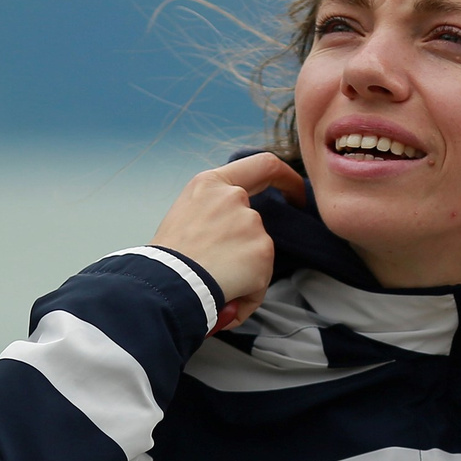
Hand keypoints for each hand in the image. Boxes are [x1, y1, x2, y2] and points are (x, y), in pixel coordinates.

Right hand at [149, 152, 307, 331]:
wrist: (164, 283)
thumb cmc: (166, 258)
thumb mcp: (184, 216)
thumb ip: (214, 212)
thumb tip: (231, 238)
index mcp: (210, 184)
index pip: (263, 165)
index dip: (286, 178)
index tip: (296, 193)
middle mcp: (233, 197)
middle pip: (255, 221)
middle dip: (247, 244)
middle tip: (229, 266)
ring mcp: (250, 223)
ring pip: (257, 251)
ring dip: (243, 271)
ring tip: (214, 283)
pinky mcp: (263, 250)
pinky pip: (261, 278)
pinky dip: (248, 291)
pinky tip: (226, 295)